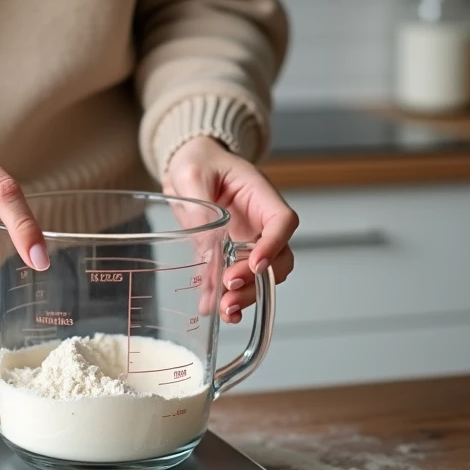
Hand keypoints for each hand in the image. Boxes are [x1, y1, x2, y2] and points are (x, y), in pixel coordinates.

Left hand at [164, 137, 297, 323]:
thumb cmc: (197, 160)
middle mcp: (259, 222)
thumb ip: (200, 206)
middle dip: (258, 279)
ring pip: (260, 277)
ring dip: (245, 295)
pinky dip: (226, 298)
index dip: (275, 244)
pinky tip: (212, 309)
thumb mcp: (191, 173)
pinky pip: (234, 281)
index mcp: (259, 195)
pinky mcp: (228, 256)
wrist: (187, 166)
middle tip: (230, 288)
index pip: (282, 220)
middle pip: (278, 257)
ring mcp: (247, 242)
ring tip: (223, 309)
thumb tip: (208, 247)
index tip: (256, 264)